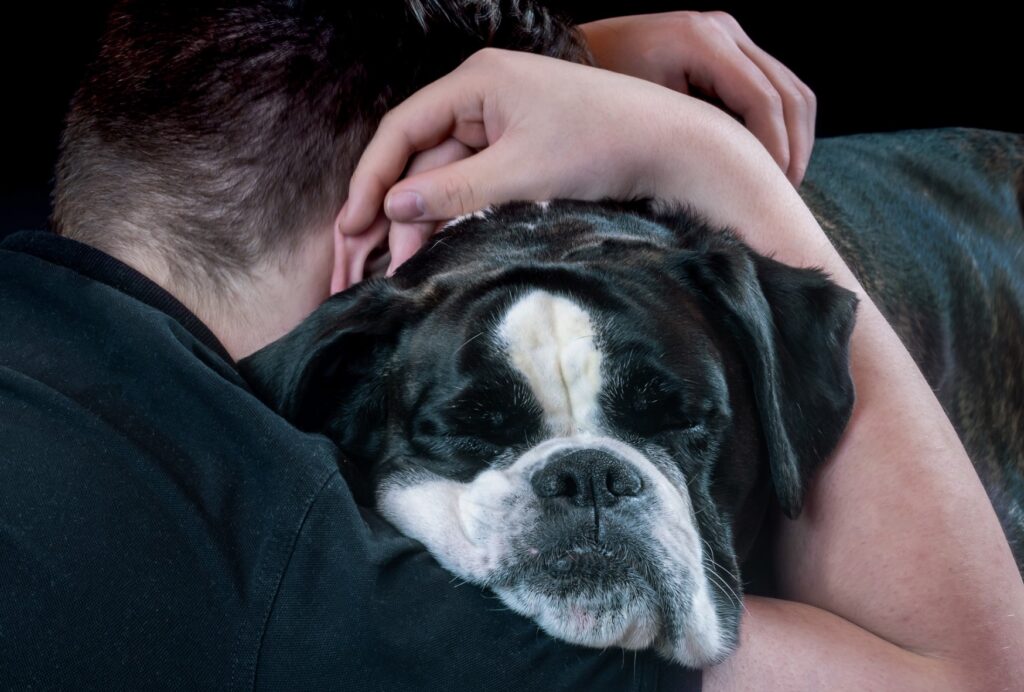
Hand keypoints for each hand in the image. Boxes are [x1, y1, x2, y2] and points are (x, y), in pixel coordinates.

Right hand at [338, 48, 771, 270]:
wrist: (675, 147)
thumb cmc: (603, 146)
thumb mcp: (520, 176)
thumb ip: (451, 192)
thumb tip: (392, 207)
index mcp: (476, 81)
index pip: (402, 128)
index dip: (371, 178)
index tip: (351, 224)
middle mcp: (483, 93)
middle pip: (421, 154)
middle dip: (399, 208)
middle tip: (381, 261)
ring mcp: (505, 118)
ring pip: (448, 171)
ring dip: (429, 216)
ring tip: (407, 265)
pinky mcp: (524, 144)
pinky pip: (477, 178)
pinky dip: (460, 210)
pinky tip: (444, 245)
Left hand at [580, 11, 815, 185]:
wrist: (572, 57)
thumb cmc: (596, 93)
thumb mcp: (640, 118)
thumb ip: (690, 137)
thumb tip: (737, 177)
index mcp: (701, 40)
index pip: (763, 100)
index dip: (775, 150)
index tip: (771, 192)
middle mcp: (722, 29)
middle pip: (789, 92)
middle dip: (794, 148)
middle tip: (783, 195)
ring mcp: (728, 34)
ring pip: (791, 89)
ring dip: (795, 138)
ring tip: (780, 183)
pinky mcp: (727, 48)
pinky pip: (772, 87)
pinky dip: (779, 126)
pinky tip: (767, 162)